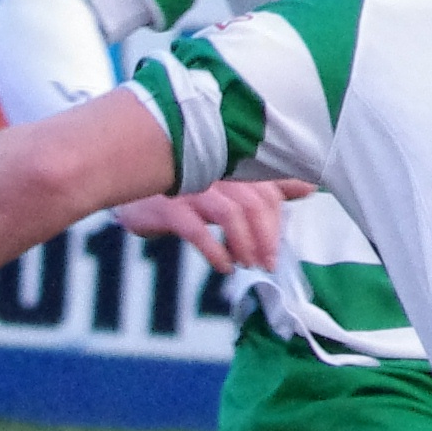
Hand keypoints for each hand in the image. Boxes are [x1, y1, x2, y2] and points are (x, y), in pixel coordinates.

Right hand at [112, 178, 304, 272]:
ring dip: (245, 246)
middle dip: (267, 238)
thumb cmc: (181, 183)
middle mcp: (216, 171)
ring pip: (232, 215)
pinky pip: (198, 230)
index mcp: (233, 164)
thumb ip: (266, 185)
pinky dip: (215, 251)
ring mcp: (193, 187)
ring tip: (246, 265)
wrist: (123, 177)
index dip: (277, 223)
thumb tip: (308, 187)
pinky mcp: (170, 206)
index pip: (269, 192)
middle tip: (267, 264)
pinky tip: (223, 266)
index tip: (278, 250)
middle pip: (256, 204)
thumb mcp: (226, 182)